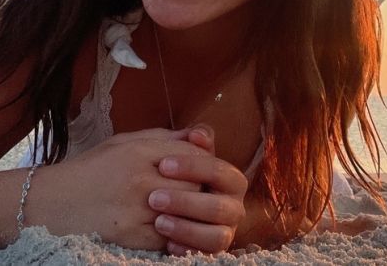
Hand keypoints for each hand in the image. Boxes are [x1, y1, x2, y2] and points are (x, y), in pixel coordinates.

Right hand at [25, 128, 208, 249]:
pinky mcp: (129, 236)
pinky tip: (171, 230)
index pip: (189, 152)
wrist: (48, 204)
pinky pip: (167, 237)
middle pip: (193, 182)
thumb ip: (162, 137)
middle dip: (199, 187)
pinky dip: (174, 235)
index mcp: (137, 150)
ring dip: (189, 212)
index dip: (201, 160)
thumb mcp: (121, 143)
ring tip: (185, 211)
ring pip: (184, 211)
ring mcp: (134, 209)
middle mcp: (138, 178)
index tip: (200, 168)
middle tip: (197, 192)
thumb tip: (198, 134)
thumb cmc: (87, 171)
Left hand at [149, 123, 248, 254]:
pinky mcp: (212, 251)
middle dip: (186, 202)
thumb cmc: (169, 175)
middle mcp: (233, 207)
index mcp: (230, 180)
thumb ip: (189, 143)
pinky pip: (206, 255)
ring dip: (187, 229)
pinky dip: (187, 248)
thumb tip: (198, 133)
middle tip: (153, 198)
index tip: (162, 165)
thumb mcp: (176, 154)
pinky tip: (166, 242)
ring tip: (158, 221)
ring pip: (217, 236)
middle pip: (219, 206)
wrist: (153, 203)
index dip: (193, 167)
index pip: (219, 170)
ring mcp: (225, 232)